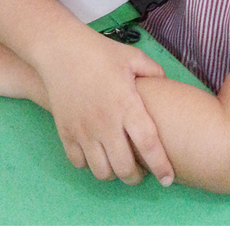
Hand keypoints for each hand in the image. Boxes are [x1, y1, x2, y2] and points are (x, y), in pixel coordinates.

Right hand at [37, 27, 174, 186]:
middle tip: (141, 171)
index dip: (160, 166)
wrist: (61, 51)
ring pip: (101, 171)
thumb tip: (167, 84)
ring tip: (118, 164)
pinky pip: (79, 163)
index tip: (168, 179)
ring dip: (113, 173)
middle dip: (136, 177)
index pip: (148, 144)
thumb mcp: (133, 57)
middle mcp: (106, 123)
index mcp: (127, 104)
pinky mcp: (66, 133)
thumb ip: (153, 71)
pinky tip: (97, 153)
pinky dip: (90, 164)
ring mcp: (84, 130)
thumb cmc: (100, 52)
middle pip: (124, 168)